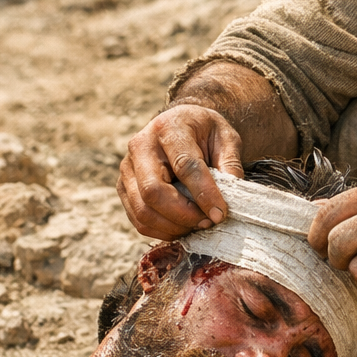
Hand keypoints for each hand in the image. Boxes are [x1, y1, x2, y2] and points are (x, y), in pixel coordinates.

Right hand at [117, 106, 243, 239]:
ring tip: (198, 225)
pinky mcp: (124, 188)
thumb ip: (230, 164)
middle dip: (184, 215)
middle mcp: (140, 146)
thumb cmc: (205, 133)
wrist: (182, 125)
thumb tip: (231, 197)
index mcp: (168, 127)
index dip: (203, 193)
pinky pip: (138, 220)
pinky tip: (183, 228)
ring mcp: (127, 169)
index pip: (184, 165)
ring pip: (143, 210)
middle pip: (153, 191)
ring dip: (173, 226)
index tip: (220, 213)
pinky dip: (162, 231)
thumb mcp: (226, 138)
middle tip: (209, 222)